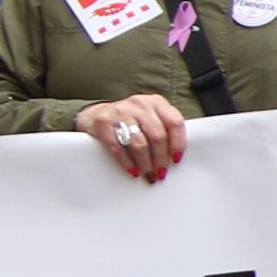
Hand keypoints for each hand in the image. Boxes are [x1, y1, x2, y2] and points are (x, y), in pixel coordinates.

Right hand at [75, 93, 190, 182]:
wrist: (98, 113)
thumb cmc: (132, 119)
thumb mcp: (151, 117)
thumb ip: (165, 129)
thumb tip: (175, 156)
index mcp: (157, 102)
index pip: (175, 123)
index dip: (178, 143)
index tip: (177, 159)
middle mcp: (140, 104)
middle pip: (157, 136)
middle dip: (160, 158)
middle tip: (161, 173)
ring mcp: (120, 112)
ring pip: (139, 143)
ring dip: (145, 163)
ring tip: (148, 174)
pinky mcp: (103, 123)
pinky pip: (117, 147)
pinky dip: (127, 162)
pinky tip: (133, 170)